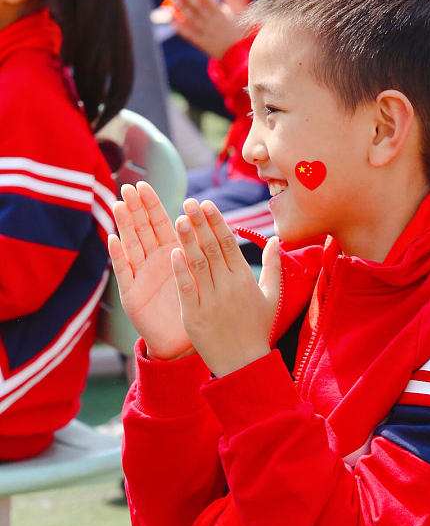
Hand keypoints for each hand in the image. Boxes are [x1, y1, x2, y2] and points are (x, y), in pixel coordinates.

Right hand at [108, 182, 193, 360]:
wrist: (182, 340)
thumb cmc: (196, 305)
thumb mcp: (204, 273)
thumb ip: (207, 249)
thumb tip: (220, 224)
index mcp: (172, 253)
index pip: (161, 223)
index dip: (152, 205)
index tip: (144, 185)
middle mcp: (154, 261)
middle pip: (142, 230)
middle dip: (135, 209)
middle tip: (127, 187)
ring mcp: (141, 276)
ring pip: (132, 246)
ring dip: (125, 226)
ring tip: (119, 205)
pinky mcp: (133, 295)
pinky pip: (125, 273)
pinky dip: (119, 256)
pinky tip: (113, 239)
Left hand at [162, 0, 249, 58]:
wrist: (244, 56)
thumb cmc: (243, 32)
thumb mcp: (241, 12)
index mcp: (222, 13)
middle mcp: (213, 22)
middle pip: (194, 4)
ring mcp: (207, 33)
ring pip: (190, 16)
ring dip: (177, 4)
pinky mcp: (203, 44)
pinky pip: (189, 34)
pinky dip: (180, 26)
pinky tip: (170, 17)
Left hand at [171, 199, 280, 376]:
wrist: (244, 364)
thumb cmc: (258, 328)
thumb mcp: (271, 295)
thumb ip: (273, 265)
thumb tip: (276, 238)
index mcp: (245, 279)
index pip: (229, 243)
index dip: (217, 222)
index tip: (207, 203)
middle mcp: (229, 287)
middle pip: (213, 248)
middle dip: (200, 223)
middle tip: (189, 202)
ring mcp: (212, 302)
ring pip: (199, 264)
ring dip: (188, 240)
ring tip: (178, 218)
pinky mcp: (196, 317)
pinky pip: (187, 289)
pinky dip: (180, 271)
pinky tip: (172, 253)